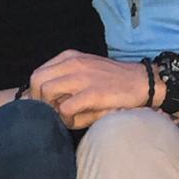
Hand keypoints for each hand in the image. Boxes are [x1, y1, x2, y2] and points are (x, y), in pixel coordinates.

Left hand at [30, 52, 156, 129]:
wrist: (142, 82)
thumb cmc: (112, 81)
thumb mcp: (86, 70)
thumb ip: (65, 79)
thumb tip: (42, 97)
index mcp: (70, 57)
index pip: (38, 73)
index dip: (36, 93)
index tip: (46, 104)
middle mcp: (73, 63)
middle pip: (36, 82)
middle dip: (39, 101)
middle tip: (52, 112)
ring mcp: (82, 77)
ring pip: (47, 93)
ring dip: (52, 109)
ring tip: (65, 116)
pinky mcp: (92, 94)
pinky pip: (65, 108)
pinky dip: (66, 118)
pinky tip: (76, 121)